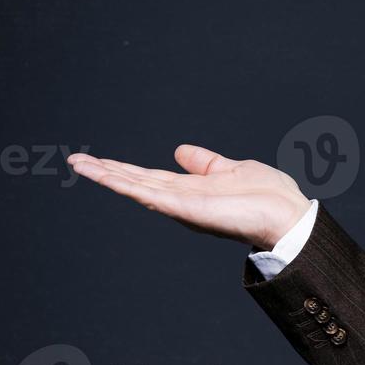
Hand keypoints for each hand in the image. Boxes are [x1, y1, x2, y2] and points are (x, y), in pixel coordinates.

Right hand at [68, 145, 310, 250]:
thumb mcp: (231, 169)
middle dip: (106, 172)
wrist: (288, 214)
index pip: (149, 177)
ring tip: (80, 165)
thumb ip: (204, 163)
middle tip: (75, 161)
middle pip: (136, 182)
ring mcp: (183, 206)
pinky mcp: (188, 210)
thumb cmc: (269, 196)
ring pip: (137, 188)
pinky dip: (129, 186)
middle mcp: (182, 199)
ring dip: (108, 176)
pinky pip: (153, 196)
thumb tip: (179, 150)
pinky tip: (108, 176)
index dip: (124, 169)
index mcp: (191, 189)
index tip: (97, 160)